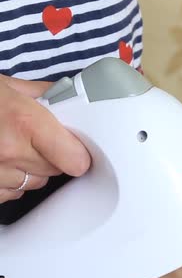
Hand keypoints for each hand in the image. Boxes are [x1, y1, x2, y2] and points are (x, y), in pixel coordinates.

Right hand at [0, 75, 89, 203]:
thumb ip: (42, 94)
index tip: (76, 148)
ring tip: (8, 146)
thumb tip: (69, 97)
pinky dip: (8, 181)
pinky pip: (10, 194)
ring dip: (29, 169)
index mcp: (24, 123)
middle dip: (52, 156)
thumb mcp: (4, 84)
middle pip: (55, 171)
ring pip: (33, 183)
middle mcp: (9, 153)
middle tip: (35, 138)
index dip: (78, 154)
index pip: (75, 159)